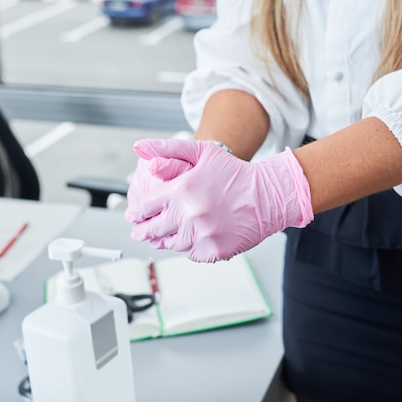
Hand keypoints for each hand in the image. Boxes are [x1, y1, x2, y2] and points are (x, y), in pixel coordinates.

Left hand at [124, 139, 313, 261]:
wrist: (268, 195)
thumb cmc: (236, 173)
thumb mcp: (201, 152)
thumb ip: (167, 150)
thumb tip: (139, 147)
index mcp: (181, 190)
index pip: (145, 208)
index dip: (135, 214)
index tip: (133, 216)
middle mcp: (189, 215)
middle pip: (153, 230)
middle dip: (143, 231)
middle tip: (140, 232)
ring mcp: (202, 235)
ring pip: (171, 244)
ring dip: (165, 240)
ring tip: (163, 236)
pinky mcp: (214, 251)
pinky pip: (191, 254)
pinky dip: (189, 247)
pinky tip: (191, 238)